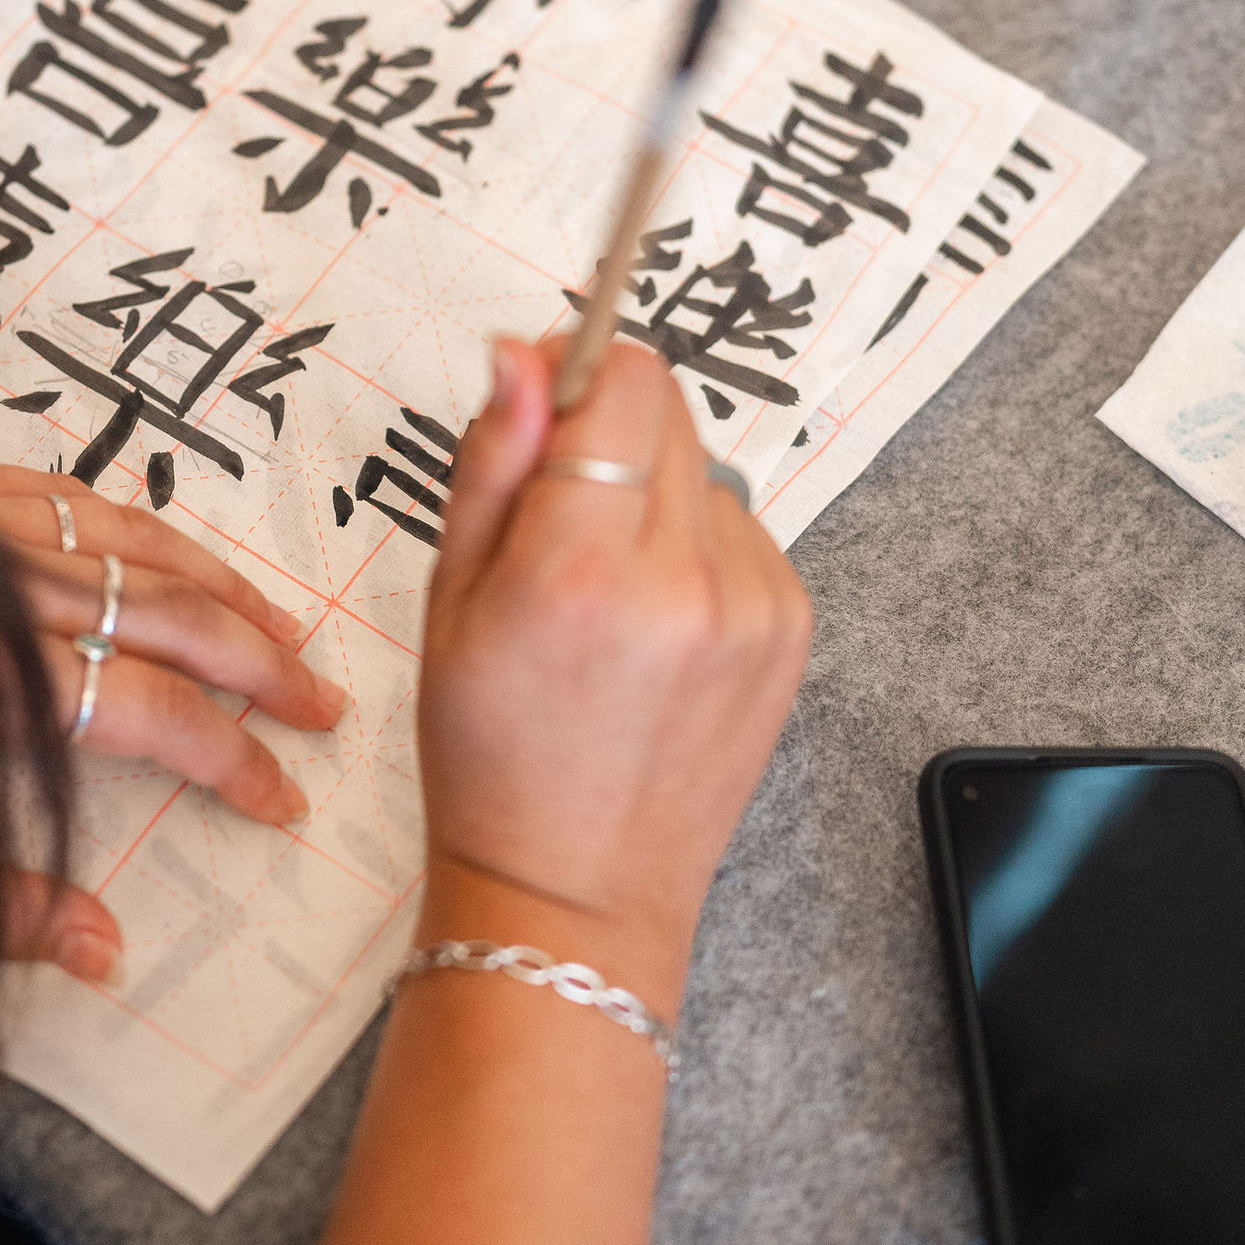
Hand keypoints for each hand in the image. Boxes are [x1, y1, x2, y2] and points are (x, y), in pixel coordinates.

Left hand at [0, 467, 347, 982]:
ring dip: (221, 584)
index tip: (286, 797)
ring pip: (135, 546)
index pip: (156, 722)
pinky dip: (134, 519)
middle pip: (170, 620)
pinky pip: (68, 493)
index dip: (233, 760)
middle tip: (324, 705)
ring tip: (283, 623)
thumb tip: (107, 954)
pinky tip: (160, 539)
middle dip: (260, 663)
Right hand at [417, 338, 810, 996]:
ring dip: (652, 496)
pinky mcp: (792, 628)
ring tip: (603, 592)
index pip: (623, 382)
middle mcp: (683, 582)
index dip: (579, 371)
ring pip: (703, 470)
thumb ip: (491, 462)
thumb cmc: (494, 756)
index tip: (544, 407)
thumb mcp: (451, 598)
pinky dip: (694, 550)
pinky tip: (651, 622)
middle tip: (555, 518)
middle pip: (668, 410)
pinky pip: (739, 529)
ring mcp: (753, 607)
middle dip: (607, 434)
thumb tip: (522, 354)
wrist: (575, 890)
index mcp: (580, 572)